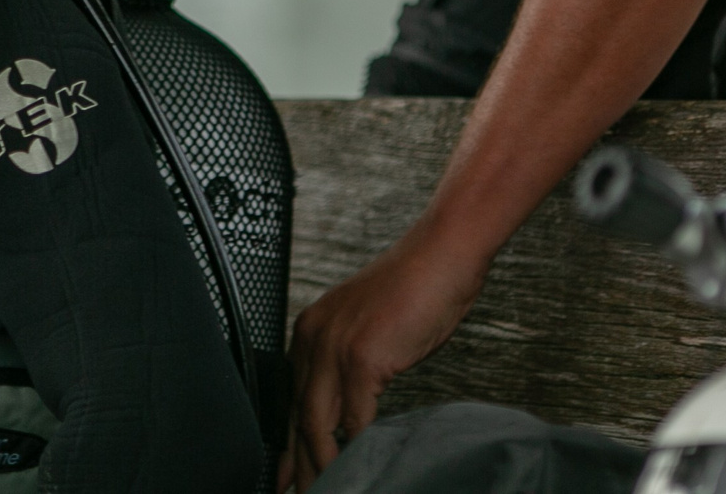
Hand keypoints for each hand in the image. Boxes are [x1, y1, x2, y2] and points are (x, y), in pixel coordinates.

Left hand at [280, 229, 486, 488]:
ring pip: (317, 422)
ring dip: (323, 464)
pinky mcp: (363, 357)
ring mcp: (334, 347)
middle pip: (296, 416)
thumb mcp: (369, 331)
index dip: (287, 443)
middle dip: (297, 463)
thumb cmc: (415, 293)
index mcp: (309, 332)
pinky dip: (356, 446)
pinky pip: (354, 417)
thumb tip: (349, 416)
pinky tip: (360, 467)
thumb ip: (351, 368)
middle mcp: (312, 338)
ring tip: (326, 492)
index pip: (289, 399)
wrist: (441, 256)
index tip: (285, 475)